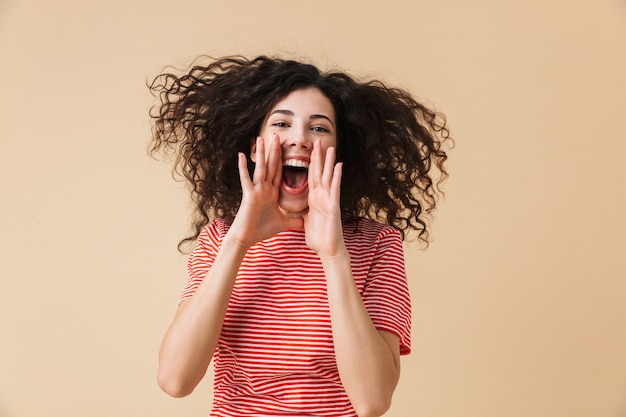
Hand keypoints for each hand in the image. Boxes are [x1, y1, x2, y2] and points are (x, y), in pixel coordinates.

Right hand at [229, 134, 302, 247]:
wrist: (246, 238)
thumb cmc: (261, 230)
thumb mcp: (282, 223)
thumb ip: (293, 221)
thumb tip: (305, 223)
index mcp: (272, 193)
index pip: (280, 173)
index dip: (284, 160)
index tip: (287, 147)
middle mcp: (264, 188)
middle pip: (271, 166)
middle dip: (275, 151)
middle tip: (277, 135)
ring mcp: (256, 190)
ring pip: (260, 168)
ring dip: (261, 154)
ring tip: (262, 138)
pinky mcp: (249, 195)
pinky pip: (246, 179)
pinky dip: (243, 168)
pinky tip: (241, 155)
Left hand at [302, 140, 345, 257]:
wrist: (327, 251)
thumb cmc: (319, 238)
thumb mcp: (306, 221)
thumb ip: (304, 212)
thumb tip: (298, 208)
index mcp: (314, 199)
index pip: (310, 177)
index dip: (309, 164)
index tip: (308, 150)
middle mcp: (322, 197)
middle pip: (319, 173)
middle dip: (318, 157)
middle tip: (317, 141)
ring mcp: (328, 200)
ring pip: (327, 177)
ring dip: (329, 162)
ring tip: (330, 147)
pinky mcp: (333, 206)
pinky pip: (334, 189)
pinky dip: (336, 177)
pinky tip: (338, 165)